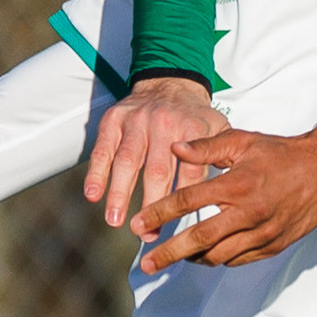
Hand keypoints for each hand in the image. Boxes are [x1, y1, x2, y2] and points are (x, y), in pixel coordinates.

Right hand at [82, 72, 222, 229]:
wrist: (170, 83)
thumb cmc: (194, 116)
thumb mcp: (219, 130)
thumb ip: (221, 158)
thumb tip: (223, 193)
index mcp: (193, 128)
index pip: (190, 171)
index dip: (184, 202)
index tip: (179, 228)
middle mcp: (164, 124)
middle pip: (157, 171)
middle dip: (151, 207)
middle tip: (146, 233)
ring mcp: (136, 121)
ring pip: (127, 162)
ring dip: (120, 194)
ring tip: (115, 220)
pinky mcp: (114, 120)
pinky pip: (103, 149)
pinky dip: (96, 172)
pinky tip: (93, 194)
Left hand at [136, 124, 316, 269]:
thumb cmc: (282, 153)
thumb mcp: (243, 141)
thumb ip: (206, 147)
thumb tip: (174, 148)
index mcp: (237, 184)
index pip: (188, 202)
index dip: (159, 214)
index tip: (138, 225)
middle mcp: (249, 212)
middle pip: (199, 239)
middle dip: (169, 253)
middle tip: (146, 263)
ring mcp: (263, 233)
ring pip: (219, 255)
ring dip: (193, 258)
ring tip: (177, 256)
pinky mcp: (274, 245)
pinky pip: (239, 259)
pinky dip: (220, 258)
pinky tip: (209, 253)